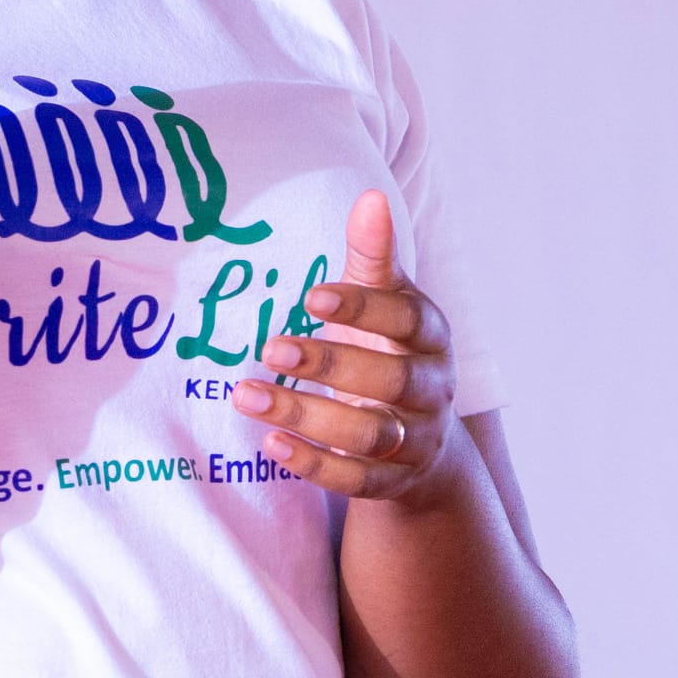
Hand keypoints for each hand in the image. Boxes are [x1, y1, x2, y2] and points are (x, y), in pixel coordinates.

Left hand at [231, 189, 458, 501]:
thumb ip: (374, 256)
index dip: (363, 309)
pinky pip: (356, 481)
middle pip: (391, 381)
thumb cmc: (390, 350)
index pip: (407, 321)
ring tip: (245, 395)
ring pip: (370, 435)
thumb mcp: (386, 302)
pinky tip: (269, 444)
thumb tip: (370, 195)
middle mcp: (432, 390)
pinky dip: (313, 464)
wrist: (424, 440)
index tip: (310, 296)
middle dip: (330, 365)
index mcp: (430, 338)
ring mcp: (416, 440)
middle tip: (270, 346)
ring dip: (306, 416)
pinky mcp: (392, 481)